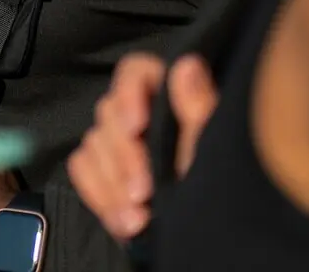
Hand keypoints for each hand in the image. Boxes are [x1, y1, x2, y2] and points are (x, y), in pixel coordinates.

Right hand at [67, 52, 217, 240]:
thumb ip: (201, 111)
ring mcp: (122, 144)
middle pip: (109, 111)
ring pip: (93, 143)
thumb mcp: (216, 151)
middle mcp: (143, 114)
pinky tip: (126, 222)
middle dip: (123, 155)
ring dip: (111, 182)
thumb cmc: (226, 191)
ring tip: (139, 217)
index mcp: (172, 98)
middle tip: (144, 191)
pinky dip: (99, 195)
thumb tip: (186, 64)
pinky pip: (82, 169)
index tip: (136, 127)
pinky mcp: (107, 173)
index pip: (136, 72)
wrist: (221, 243)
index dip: (129, 94)